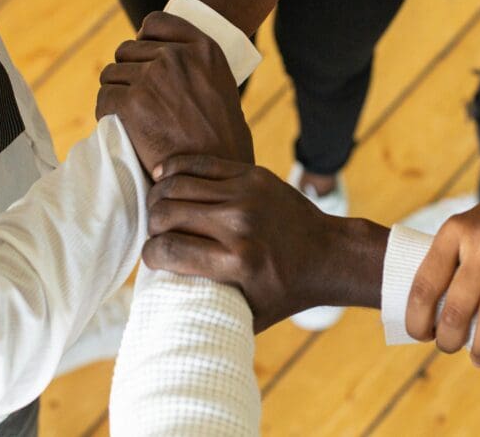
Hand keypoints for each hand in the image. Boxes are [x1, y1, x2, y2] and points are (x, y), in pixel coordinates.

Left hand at [95, 13, 252, 177]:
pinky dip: (107, 114)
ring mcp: (152, 77)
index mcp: (204, 48)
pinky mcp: (131, 102)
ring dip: (116, 93)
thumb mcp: (220, 86)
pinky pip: (104, 99)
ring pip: (111, 74)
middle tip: (140, 101)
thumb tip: (158, 59)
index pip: (155, 23)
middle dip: (129, 73)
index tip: (143, 58)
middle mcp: (177, 56)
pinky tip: (122, 128)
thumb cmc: (221, 139)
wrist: (215, 173)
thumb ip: (195, 67)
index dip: (143, 40)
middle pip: (127, 50)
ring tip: (132, 117)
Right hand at [142, 155, 388, 331]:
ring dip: (159, 198)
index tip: (152, 260)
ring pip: (177, 184)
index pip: (166, 251)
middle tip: (157, 235)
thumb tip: (166, 317)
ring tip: (160, 210)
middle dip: (151, 226)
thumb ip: (210, 313)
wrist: (330, 255)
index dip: (149, 256)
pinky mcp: (252, 175)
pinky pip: (199, 163)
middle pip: (164, 214)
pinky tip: (166, 179)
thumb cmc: (286, 292)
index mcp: (236, 263)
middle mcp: (239, 225)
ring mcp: (246, 194)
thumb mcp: (250, 316)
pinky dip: (175, 169)